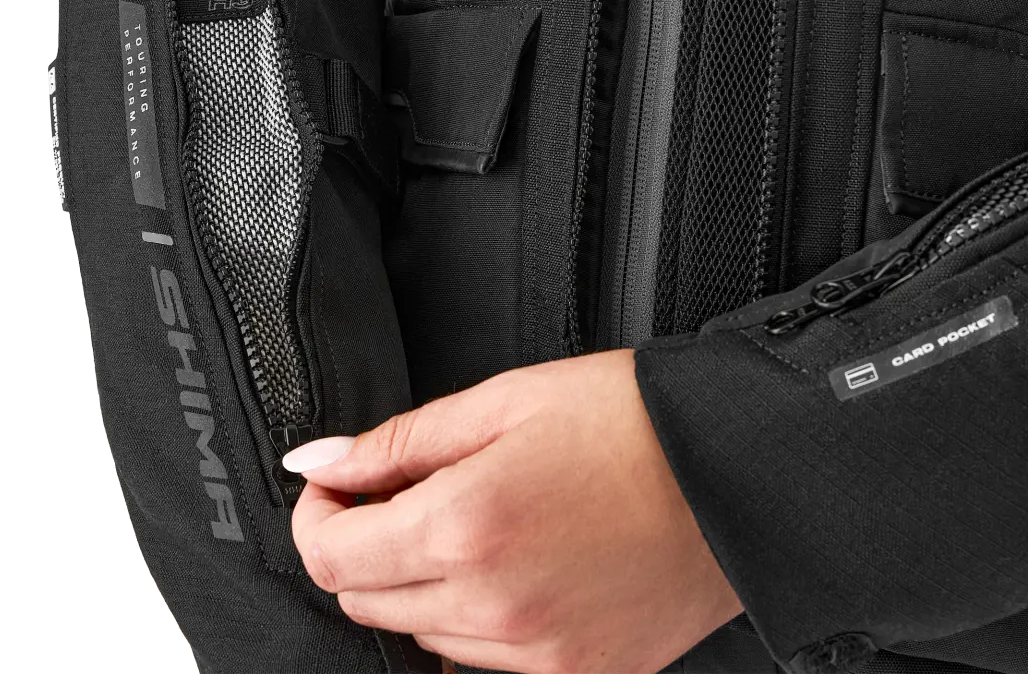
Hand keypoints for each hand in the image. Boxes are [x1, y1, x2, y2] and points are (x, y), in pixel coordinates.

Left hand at [286, 351, 741, 673]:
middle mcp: (494, 605)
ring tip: (464, 517)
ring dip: (415, 580)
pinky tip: (504, 562)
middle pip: (367, 600)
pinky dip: (470, 616)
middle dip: (360, 543)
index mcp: (466, 526)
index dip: (317, 513)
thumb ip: (398, 441)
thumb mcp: (501, 401)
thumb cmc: (626, 422)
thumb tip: (320, 460)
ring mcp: (537, 653)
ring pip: (422, 635)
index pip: (331, 556)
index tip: (336, 483)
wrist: (732, 470)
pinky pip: (483, 661)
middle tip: (396, 490)